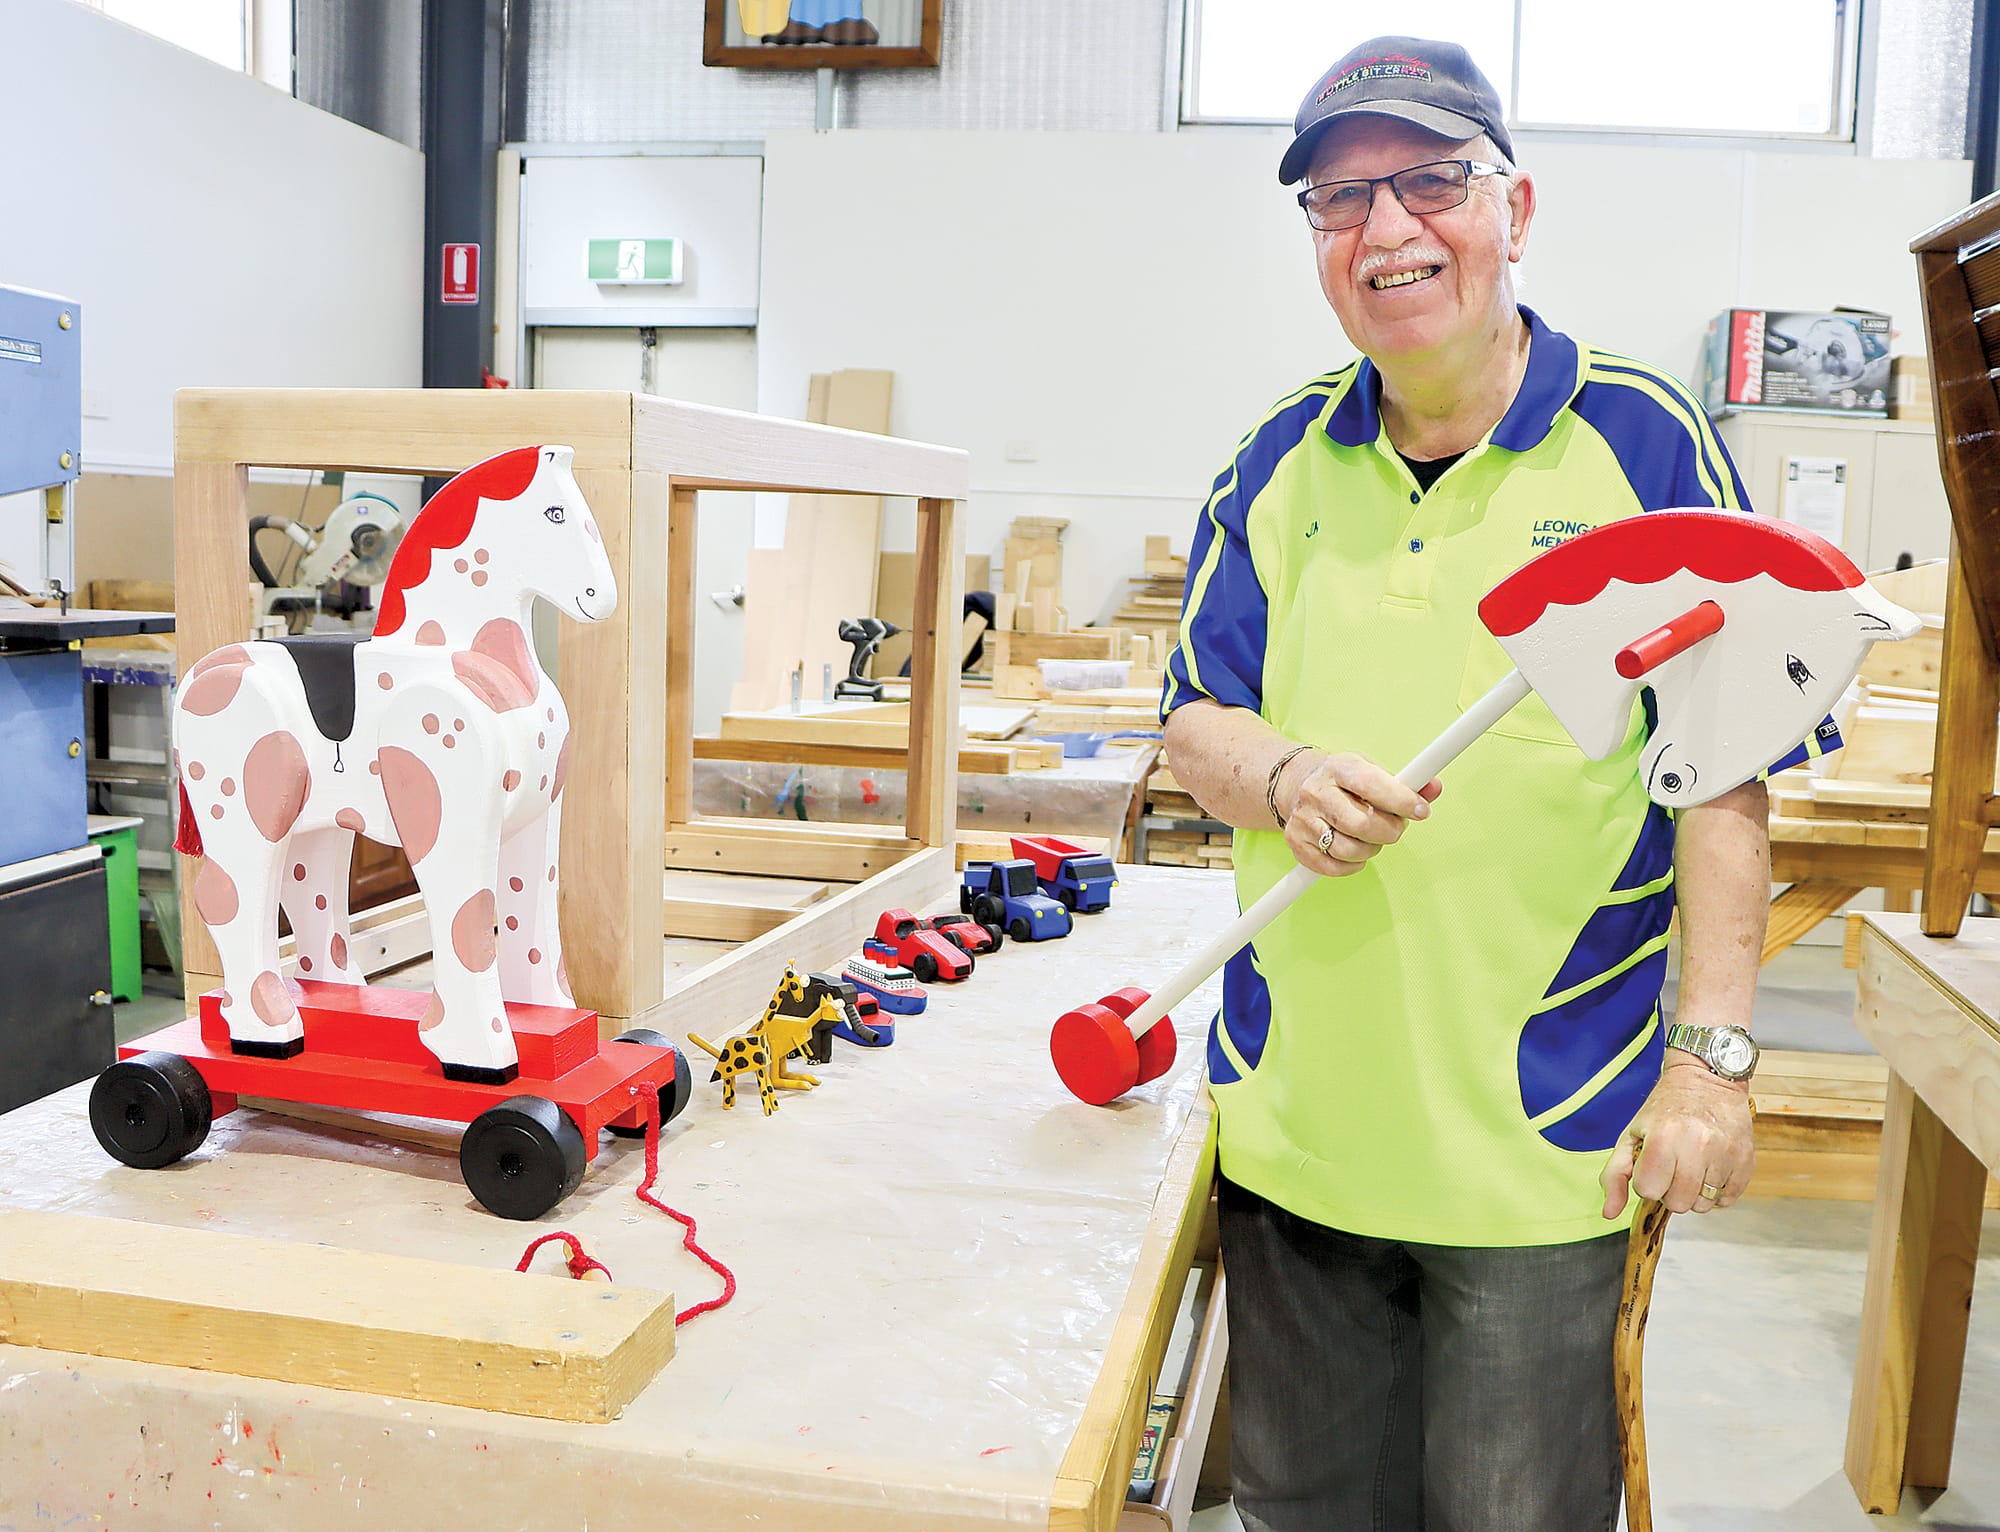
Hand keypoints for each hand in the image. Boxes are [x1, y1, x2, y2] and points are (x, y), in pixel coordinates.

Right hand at [1277, 750, 1442, 877]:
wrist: (1297, 784)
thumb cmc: (1343, 781)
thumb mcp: (1372, 770)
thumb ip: (1406, 782)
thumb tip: (1434, 788)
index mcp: (1338, 768)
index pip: (1371, 785)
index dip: (1400, 800)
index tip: (1420, 811)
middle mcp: (1316, 792)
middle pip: (1361, 824)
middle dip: (1389, 831)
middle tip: (1395, 827)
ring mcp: (1303, 819)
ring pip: (1349, 850)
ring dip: (1371, 849)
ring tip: (1372, 838)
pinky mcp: (1296, 843)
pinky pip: (1334, 867)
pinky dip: (1352, 865)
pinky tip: (1354, 850)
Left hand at [1600, 1057, 1754, 1217]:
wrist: (1707, 1081)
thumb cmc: (1665, 1108)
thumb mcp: (1632, 1135)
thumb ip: (1615, 1175)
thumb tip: (1609, 1213)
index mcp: (1663, 1139)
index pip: (1649, 1191)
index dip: (1647, 1181)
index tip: (1652, 1165)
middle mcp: (1697, 1147)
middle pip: (1678, 1204)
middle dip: (1670, 1191)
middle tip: (1672, 1167)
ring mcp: (1725, 1155)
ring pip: (1703, 1205)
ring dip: (1694, 1192)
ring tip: (1692, 1166)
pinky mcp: (1745, 1161)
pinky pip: (1728, 1200)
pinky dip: (1717, 1191)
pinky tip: (1710, 1168)